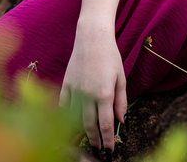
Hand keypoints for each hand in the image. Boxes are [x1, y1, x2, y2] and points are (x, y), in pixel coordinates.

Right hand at [59, 22, 126, 150]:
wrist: (92, 38)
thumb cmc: (110, 56)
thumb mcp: (121, 78)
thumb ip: (121, 101)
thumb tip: (122, 121)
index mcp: (104, 94)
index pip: (106, 125)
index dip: (108, 140)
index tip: (110, 149)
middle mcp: (88, 95)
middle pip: (89, 125)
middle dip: (95, 139)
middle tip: (98, 148)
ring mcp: (75, 90)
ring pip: (75, 118)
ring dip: (81, 131)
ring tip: (87, 138)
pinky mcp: (66, 84)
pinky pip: (63, 106)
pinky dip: (67, 116)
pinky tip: (71, 121)